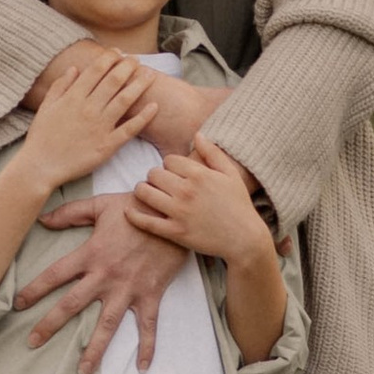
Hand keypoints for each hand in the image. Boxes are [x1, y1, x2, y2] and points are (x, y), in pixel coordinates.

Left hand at [17, 185, 192, 371]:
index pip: (55, 275)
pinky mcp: (151, 295)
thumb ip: (70, 213)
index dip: (34, 289)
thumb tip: (41, 218)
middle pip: (72, 305)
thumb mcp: (100, 205)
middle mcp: (106, 276)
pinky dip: (147, 347)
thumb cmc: (135, 207)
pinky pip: (148, 326)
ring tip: (82, 371)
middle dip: (50, 324)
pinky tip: (141, 368)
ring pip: (107, 325)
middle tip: (32, 342)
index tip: (17, 305)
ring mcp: (129, 289)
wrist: (173, 214)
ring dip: (95, 349)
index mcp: (91, 254)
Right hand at [19, 43, 155, 192]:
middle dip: (127, 66)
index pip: (96, 71)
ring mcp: (100, 126)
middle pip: (113, 81)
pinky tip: (154, 106)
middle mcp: (89, 108)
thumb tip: (75, 68)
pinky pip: (129, 129)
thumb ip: (60, 86)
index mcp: (73, 97)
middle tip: (136, 59)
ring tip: (149, 74)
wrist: (41, 166)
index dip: (109, 58)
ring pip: (125, 100)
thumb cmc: (41, 137)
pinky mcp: (108, 145)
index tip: (117, 52)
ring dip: (139, 85)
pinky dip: (143, 117)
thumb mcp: (46, 106)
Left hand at [127, 143, 269, 270]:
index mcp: (199, 174)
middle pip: (153, 173)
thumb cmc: (239, 204)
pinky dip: (134, 215)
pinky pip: (146, 221)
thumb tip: (197, 135)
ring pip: (145, 192)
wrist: (244, 239)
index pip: (168, 160)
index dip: (169, 166)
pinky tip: (128, 211)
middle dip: (155, 177)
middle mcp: (186, 191)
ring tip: (148, 193)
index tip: (174, 173)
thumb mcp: (230, 174)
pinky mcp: (175, 232)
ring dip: (143, 191)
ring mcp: (179, 212)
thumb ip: (213, 153)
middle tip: (160, 184)